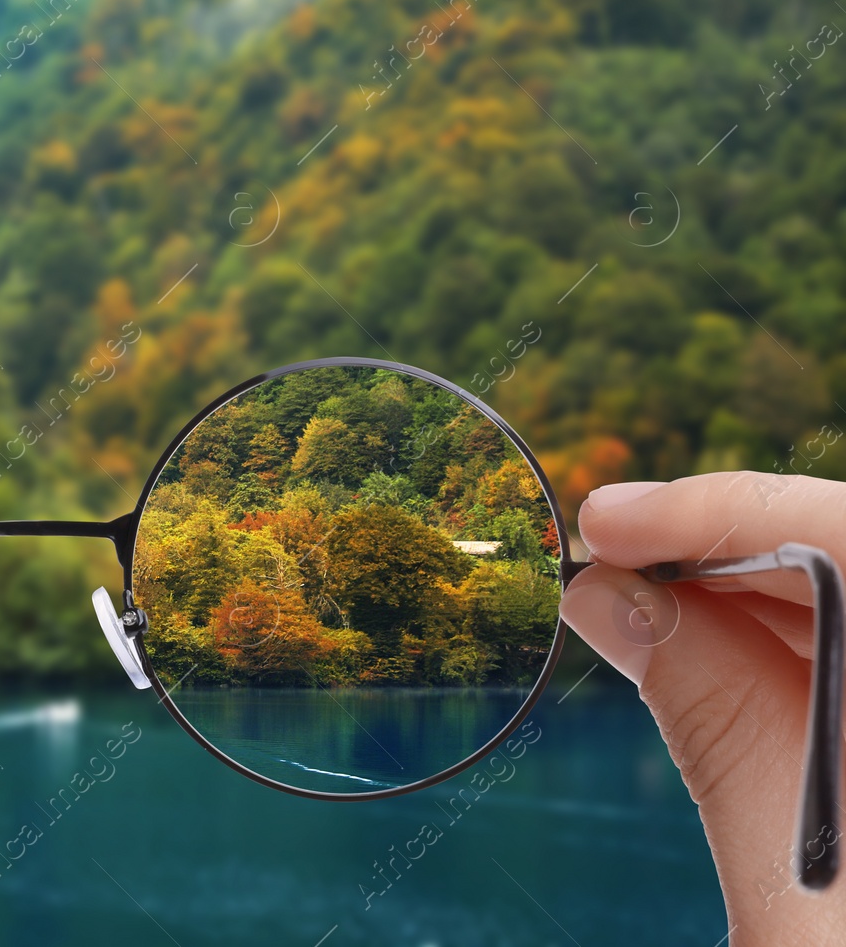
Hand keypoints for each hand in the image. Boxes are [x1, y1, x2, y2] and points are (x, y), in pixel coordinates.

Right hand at [562, 471, 845, 945]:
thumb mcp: (804, 898)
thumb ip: (720, 726)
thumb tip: (613, 597)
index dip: (741, 506)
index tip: (612, 522)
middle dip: (729, 547)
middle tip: (599, 562)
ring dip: (743, 599)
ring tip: (625, 606)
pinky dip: (773, 662)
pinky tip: (689, 659)